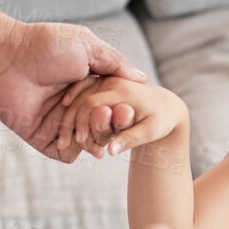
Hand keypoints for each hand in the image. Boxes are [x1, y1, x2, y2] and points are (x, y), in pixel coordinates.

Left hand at [0, 12, 147, 163]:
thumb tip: (141, 78)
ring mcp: (60, 123)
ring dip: (97, 140)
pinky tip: (85, 145)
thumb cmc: (45, 46)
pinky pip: (67, 154)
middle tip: (117, 121)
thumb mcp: (87, 46)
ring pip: (87, 141)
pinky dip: (78, 152)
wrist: (6, 60)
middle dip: (112, 126)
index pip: (113, 103)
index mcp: (86, 84)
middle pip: (102, 125)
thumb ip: (115, 62)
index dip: (123, 108)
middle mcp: (75, 105)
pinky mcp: (44, 138)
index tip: (133, 110)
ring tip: (101, 133)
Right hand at [58, 75, 188, 158]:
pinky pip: (81, 90)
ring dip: (67, 114)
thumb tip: (109, 151)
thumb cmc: (162, 120)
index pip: (92, 103)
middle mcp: (112, 79)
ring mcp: (106, 77)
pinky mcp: (103, 80)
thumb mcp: (151, 131)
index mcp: (122, 89)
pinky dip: (71, 104)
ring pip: (78, 93)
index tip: (77, 141)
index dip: (81, 123)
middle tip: (62, 142)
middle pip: (81, 97)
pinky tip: (65, 121)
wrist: (166, 105)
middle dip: (69, 121)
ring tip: (61, 137)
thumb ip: (130, 139)